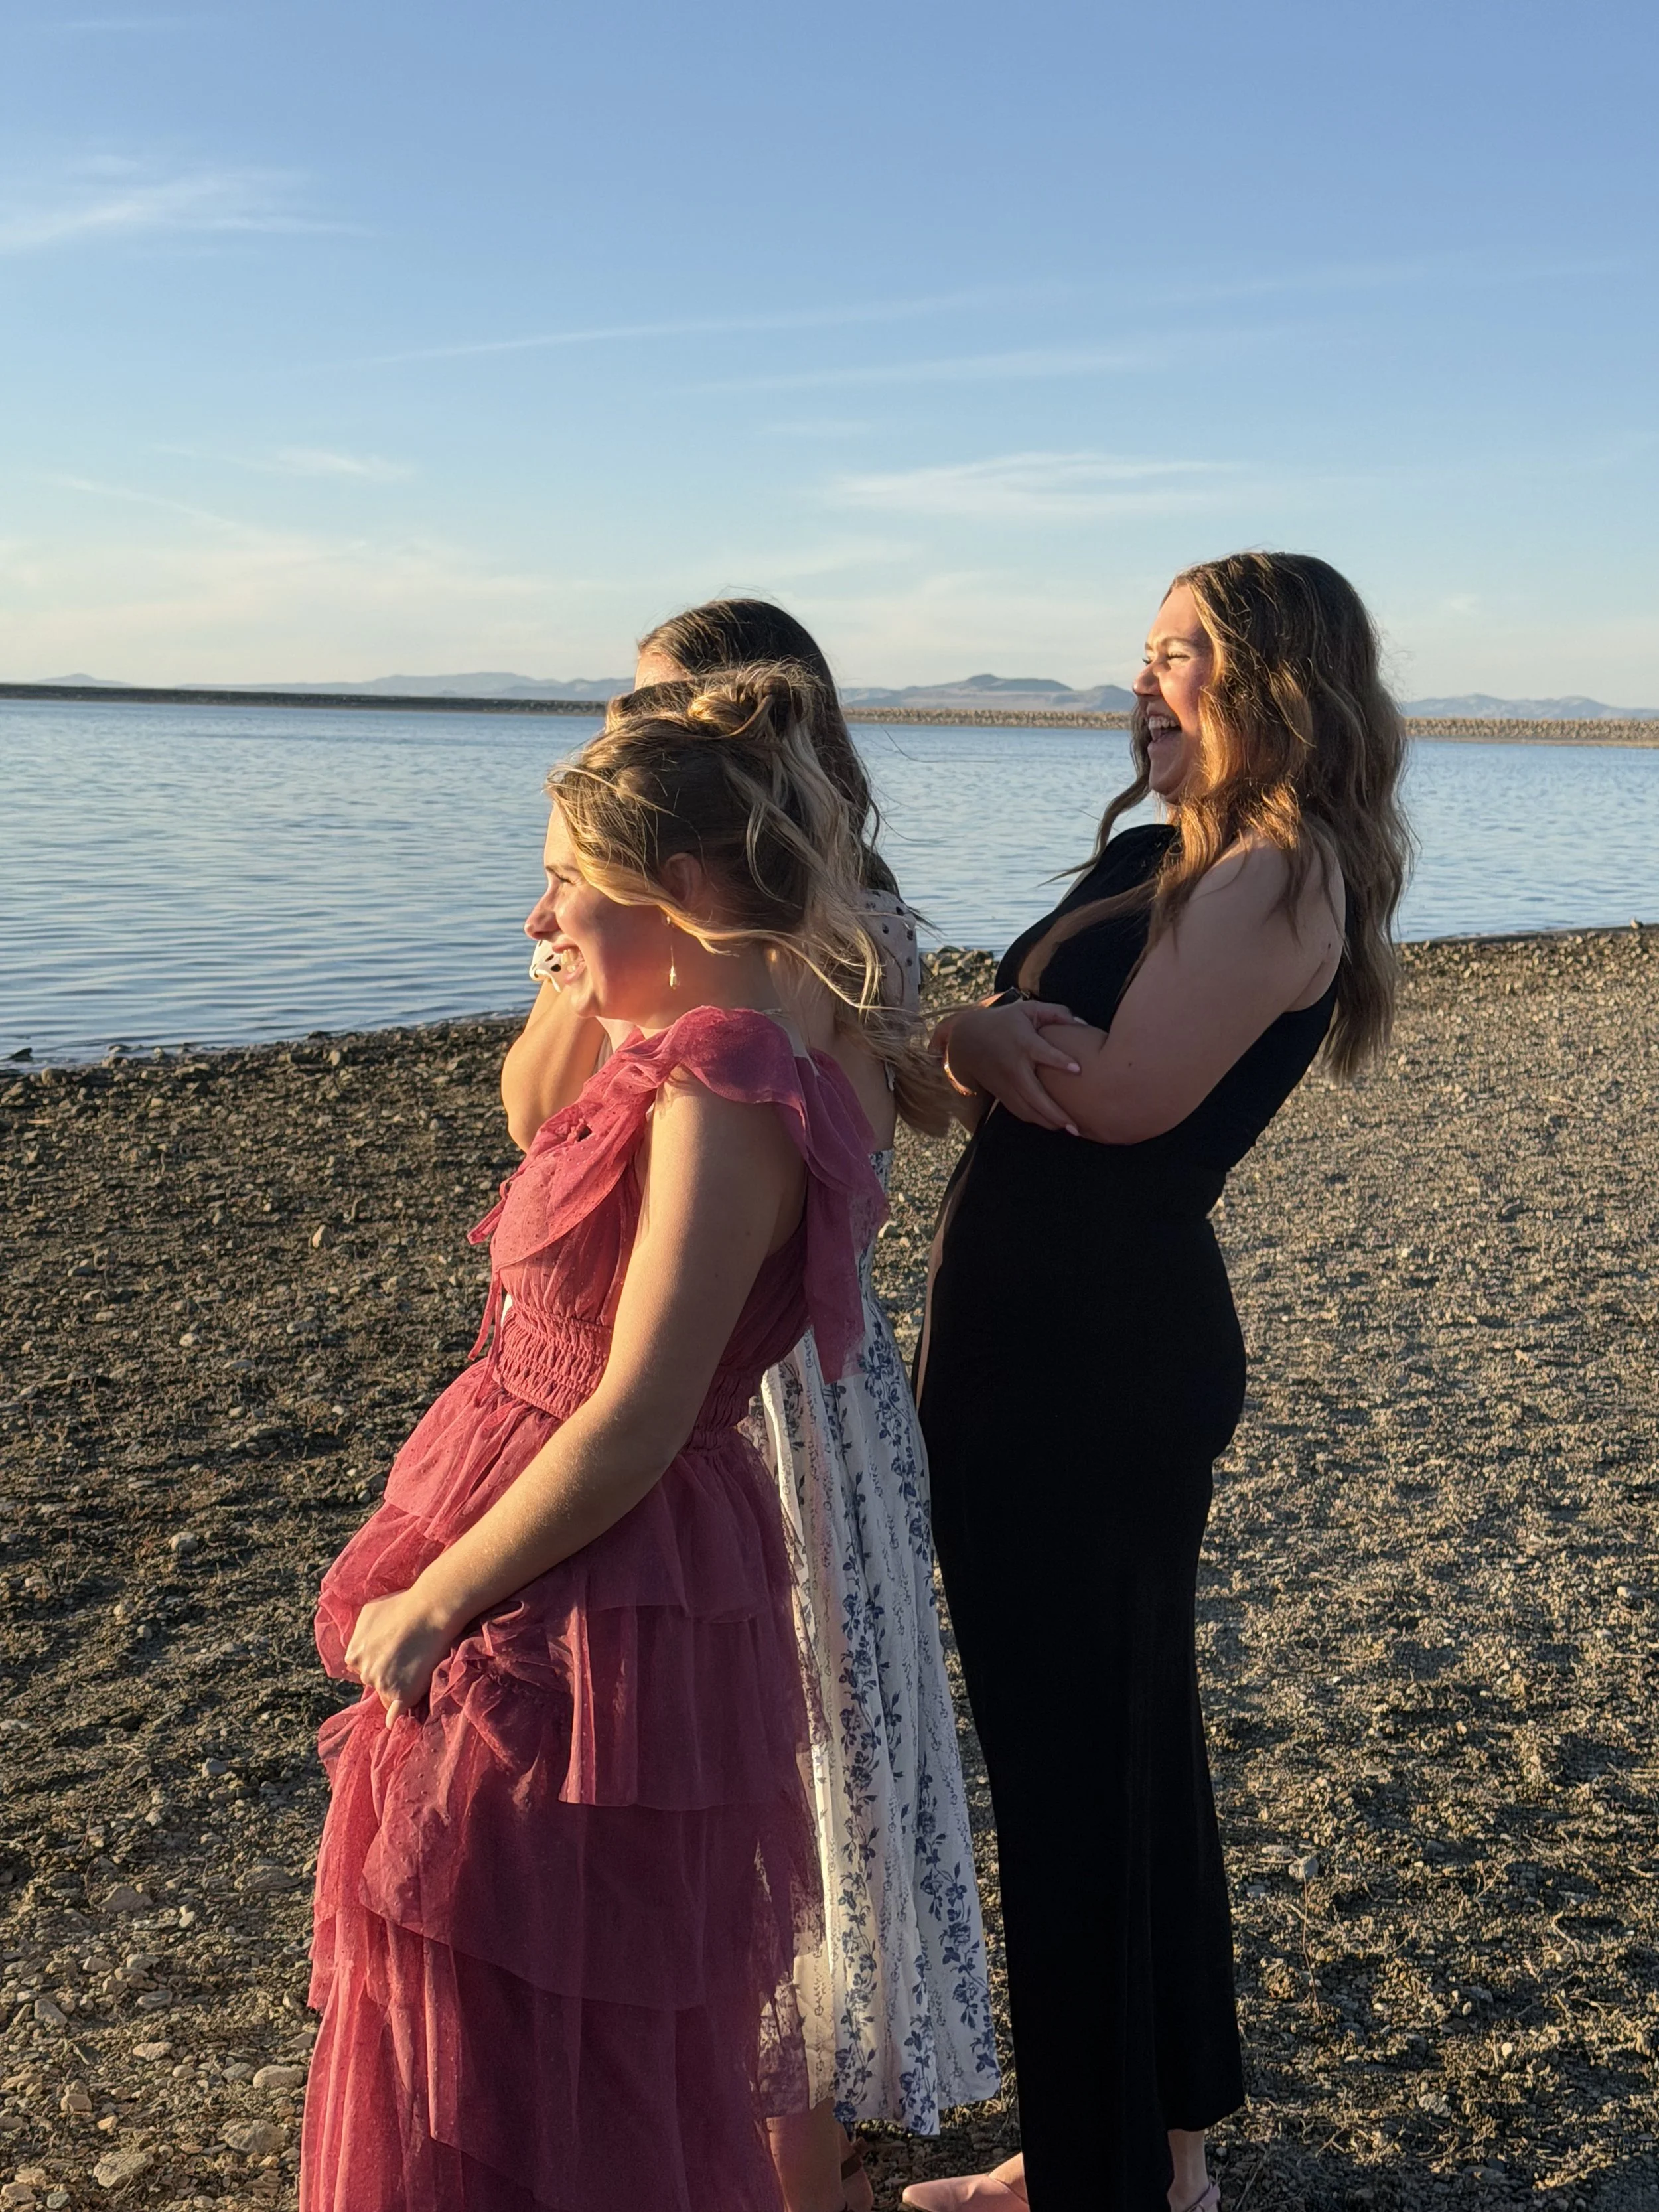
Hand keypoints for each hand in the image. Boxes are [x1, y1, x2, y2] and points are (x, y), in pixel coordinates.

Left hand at [344, 1585, 457, 1727]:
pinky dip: (395, 1717)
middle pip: (374, 1681)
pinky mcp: (400, 1694)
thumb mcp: (368, 1614)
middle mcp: (363, 1672)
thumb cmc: (402, 1605)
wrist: (430, 1609)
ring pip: (387, 1693)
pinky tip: (396, 1721)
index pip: (364, 1668)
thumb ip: (359, 1635)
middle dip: (388, 1673)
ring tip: (418, 1663)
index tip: (396, 1653)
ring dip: (398, 1686)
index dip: (381, 1661)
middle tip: (409, 1657)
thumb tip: (354, 1658)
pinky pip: (394, 1713)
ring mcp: (381, 1684)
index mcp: (352, 1655)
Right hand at [941, 1001, 1084, 1132]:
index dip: (1059, 1061)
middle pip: (1035, 1094)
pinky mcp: (1001, 1094)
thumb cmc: (1004, 1022)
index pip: (1042, 1053)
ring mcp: (1006, 1084)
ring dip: (1048, 1121)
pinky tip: (1052, 1124)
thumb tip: (1084, 1024)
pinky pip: (1019, 1111)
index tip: (1077, 1069)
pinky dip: (1036, 1120)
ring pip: (1027, 1109)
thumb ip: (1056, 1013)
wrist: (967, 1039)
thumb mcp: (1028, 1009)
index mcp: (1024, 1043)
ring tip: (1070, 1129)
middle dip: (1055, 1112)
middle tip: (1076, 1125)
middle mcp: (1014, 1067)